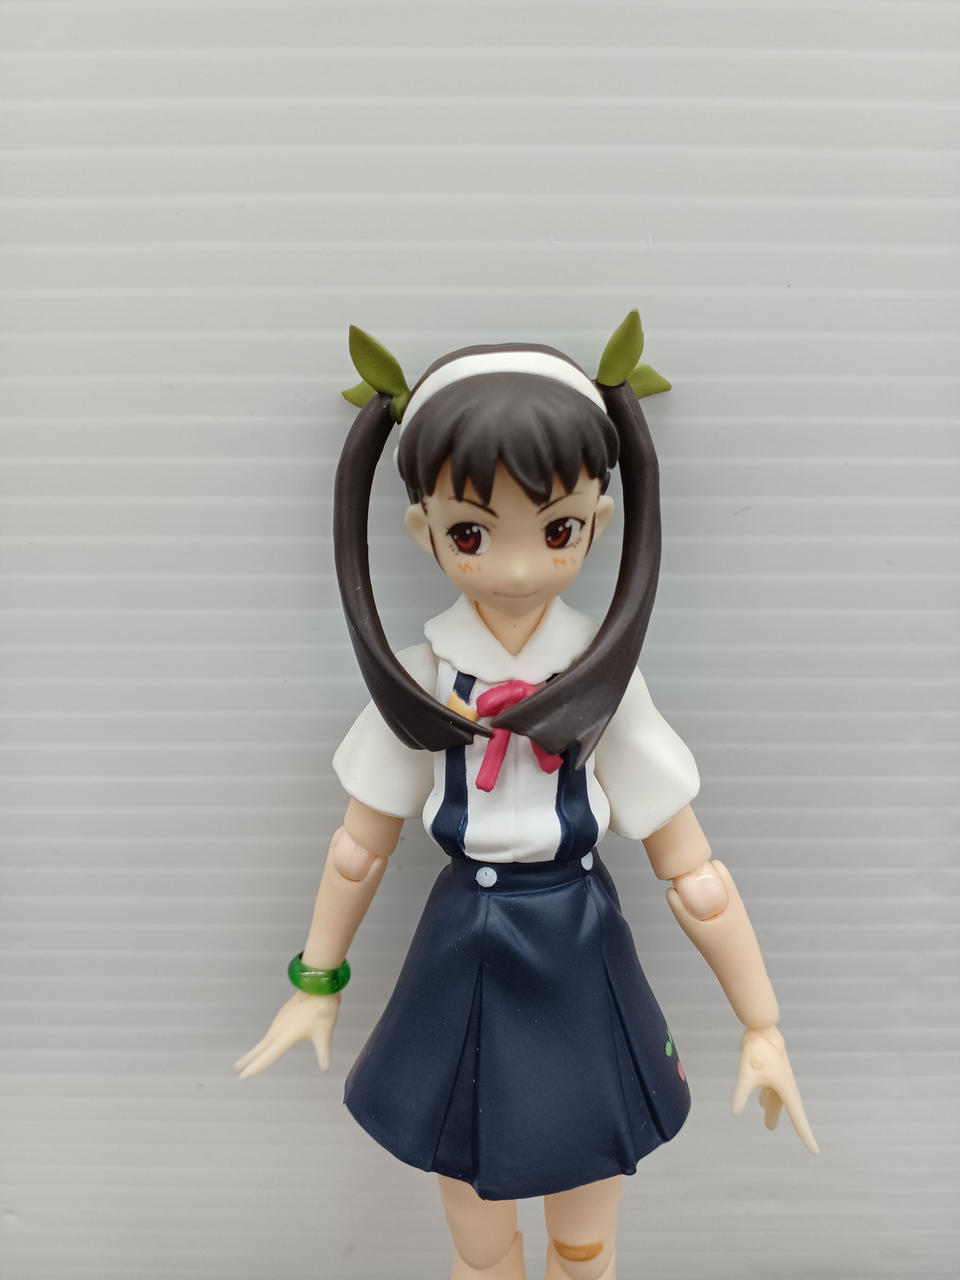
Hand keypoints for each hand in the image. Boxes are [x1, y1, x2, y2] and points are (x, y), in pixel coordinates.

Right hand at [234, 990, 340, 1078]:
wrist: (319, 985)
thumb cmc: (323, 1010)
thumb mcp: (324, 1035)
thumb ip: (323, 1053)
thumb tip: (326, 1069)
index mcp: (286, 1036)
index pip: (267, 1057)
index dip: (255, 1068)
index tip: (242, 1077)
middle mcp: (278, 1029)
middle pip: (260, 1048)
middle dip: (249, 1059)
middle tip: (236, 1068)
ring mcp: (279, 1021)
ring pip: (265, 1039)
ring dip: (257, 1050)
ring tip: (249, 1059)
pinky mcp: (283, 1015)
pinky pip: (272, 1032)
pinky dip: (266, 1041)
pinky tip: (269, 1043)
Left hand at [732, 1025, 818, 1154]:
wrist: (761, 1028)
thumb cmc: (757, 1050)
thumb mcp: (747, 1074)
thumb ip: (741, 1094)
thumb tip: (734, 1114)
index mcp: (786, 1091)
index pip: (799, 1121)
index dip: (807, 1137)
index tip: (815, 1153)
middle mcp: (785, 1087)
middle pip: (790, 1113)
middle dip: (796, 1128)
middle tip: (807, 1146)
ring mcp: (778, 1079)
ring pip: (776, 1101)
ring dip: (773, 1112)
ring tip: (768, 1126)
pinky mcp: (769, 1072)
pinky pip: (769, 1090)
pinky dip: (765, 1099)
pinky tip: (759, 1103)